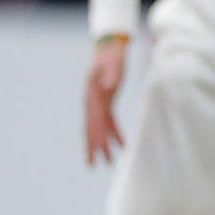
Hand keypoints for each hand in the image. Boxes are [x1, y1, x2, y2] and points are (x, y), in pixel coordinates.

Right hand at [85, 36, 129, 165]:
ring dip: (104, 144)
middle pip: (91, 128)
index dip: (94, 136)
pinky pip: (110, 122)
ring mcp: (99, 103)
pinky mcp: (107, 102)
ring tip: (108, 162)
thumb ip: (111, 75)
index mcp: (92, 96)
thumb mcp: (112, 64)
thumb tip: (109, 86)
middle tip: (92, 165)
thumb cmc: (111, 56)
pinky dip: (115, 134)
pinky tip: (122, 145)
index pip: (92, 120)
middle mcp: (92, 102)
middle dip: (92, 147)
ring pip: (100, 128)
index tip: (96, 150)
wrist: (109, 49)